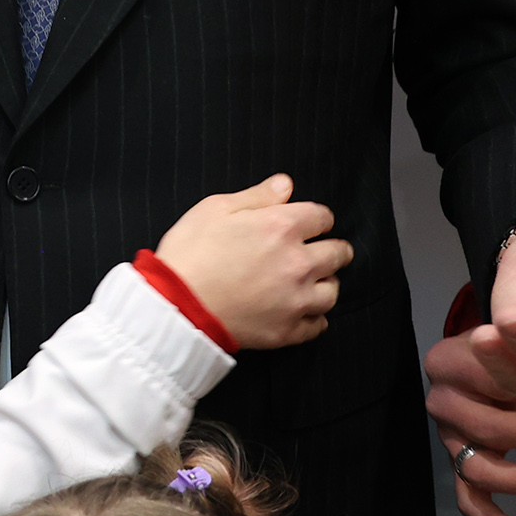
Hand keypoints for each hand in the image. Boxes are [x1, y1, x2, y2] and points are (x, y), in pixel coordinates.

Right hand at [153, 174, 351, 349]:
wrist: (176, 305)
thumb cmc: (190, 253)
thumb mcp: (215, 209)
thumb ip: (256, 196)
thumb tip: (285, 184)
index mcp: (282, 227)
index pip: (323, 217)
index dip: (316, 218)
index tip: (310, 223)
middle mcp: (298, 263)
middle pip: (338, 253)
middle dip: (332, 248)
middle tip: (321, 251)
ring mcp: (296, 300)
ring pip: (332, 291)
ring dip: (325, 283)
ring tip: (311, 282)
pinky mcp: (287, 331)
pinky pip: (318, 325)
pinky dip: (314, 318)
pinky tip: (301, 311)